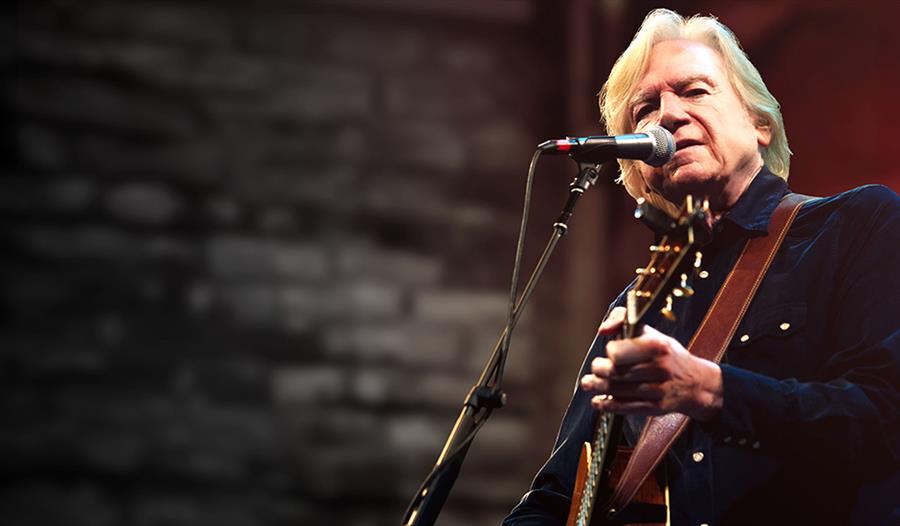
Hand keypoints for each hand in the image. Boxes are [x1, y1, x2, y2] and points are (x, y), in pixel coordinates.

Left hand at [580, 307, 723, 420]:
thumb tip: (603, 330)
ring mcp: (658, 390)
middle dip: (599, 370)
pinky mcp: (655, 408)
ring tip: (588, 383)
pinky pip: (626, 408)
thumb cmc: (667, 354)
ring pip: (618, 391)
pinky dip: (607, 405)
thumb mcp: (652, 333)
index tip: (610, 352)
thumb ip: (624, 320)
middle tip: (595, 368)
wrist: (696, 383)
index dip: (611, 352)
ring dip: (598, 387)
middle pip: (617, 372)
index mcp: (657, 346)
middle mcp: (659, 368)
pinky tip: (597, 402)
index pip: (621, 351)